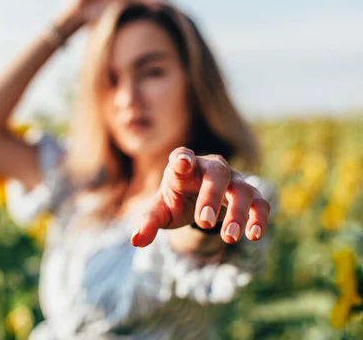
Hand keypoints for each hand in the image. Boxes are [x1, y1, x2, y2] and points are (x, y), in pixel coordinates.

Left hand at [131, 147, 270, 247]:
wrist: (196, 200)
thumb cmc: (176, 200)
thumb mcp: (160, 210)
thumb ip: (149, 222)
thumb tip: (136, 241)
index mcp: (184, 167)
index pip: (183, 156)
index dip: (183, 158)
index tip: (181, 162)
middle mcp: (210, 168)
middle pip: (217, 173)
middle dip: (211, 196)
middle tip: (204, 223)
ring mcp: (232, 180)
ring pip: (242, 189)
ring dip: (237, 213)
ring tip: (229, 237)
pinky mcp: (248, 194)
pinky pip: (259, 203)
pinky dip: (259, 217)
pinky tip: (254, 235)